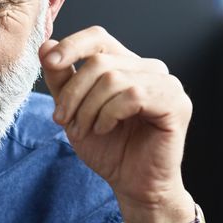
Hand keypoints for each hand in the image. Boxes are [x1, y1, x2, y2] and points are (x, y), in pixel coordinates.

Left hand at [40, 26, 193, 222]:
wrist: (132, 185)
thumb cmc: (108, 148)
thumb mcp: (73, 110)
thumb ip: (61, 78)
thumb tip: (45, 45)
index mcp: (127, 64)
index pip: (98, 37)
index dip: (72, 45)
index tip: (50, 62)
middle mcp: (149, 68)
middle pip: (99, 62)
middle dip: (73, 93)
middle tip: (62, 120)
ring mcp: (167, 84)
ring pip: (113, 78)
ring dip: (89, 108)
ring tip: (85, 129)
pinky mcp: (176, 103)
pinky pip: (132, 95)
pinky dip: (110, 114)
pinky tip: (106, 129)